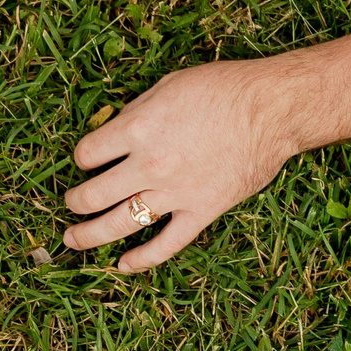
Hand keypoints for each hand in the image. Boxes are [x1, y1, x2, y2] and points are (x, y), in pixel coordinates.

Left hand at [60, 59, 297, 273]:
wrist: (277, 107)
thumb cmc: (227, 88)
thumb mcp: (172, 84)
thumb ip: (137, 109)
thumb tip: (116, 130)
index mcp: (138, 129)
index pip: (87, 154)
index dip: (83, 158)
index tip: (89, 159)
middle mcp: (149, 165)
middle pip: (92, 196)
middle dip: (74, 201)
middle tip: (72, 202)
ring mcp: (175, 192)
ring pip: (118, 226)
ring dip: (88, 236)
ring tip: (73, 238)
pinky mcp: (202, 211)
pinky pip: (166, 245)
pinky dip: (141, 260)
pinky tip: (123, 265)